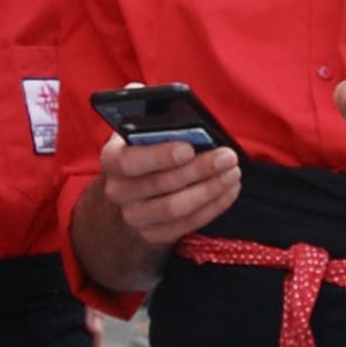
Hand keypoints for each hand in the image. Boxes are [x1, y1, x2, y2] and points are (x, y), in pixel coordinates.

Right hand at [94, 131, 240, 252]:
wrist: (134, 191)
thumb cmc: (146, 151)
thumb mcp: (143, 132)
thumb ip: (154, 122)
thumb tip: (173, 112)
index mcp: (112, 159)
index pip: (130, 161)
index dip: (160, 156)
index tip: (188, 149)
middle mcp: (118, 191)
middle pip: (161, 184)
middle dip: (199, 169)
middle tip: (227, 157)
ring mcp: (135, 216)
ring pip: (176, 208)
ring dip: (210, 190)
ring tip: (232, 173)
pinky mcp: (154, 234)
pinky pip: (188, 224)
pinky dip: (213, 207)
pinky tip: (229, 190)